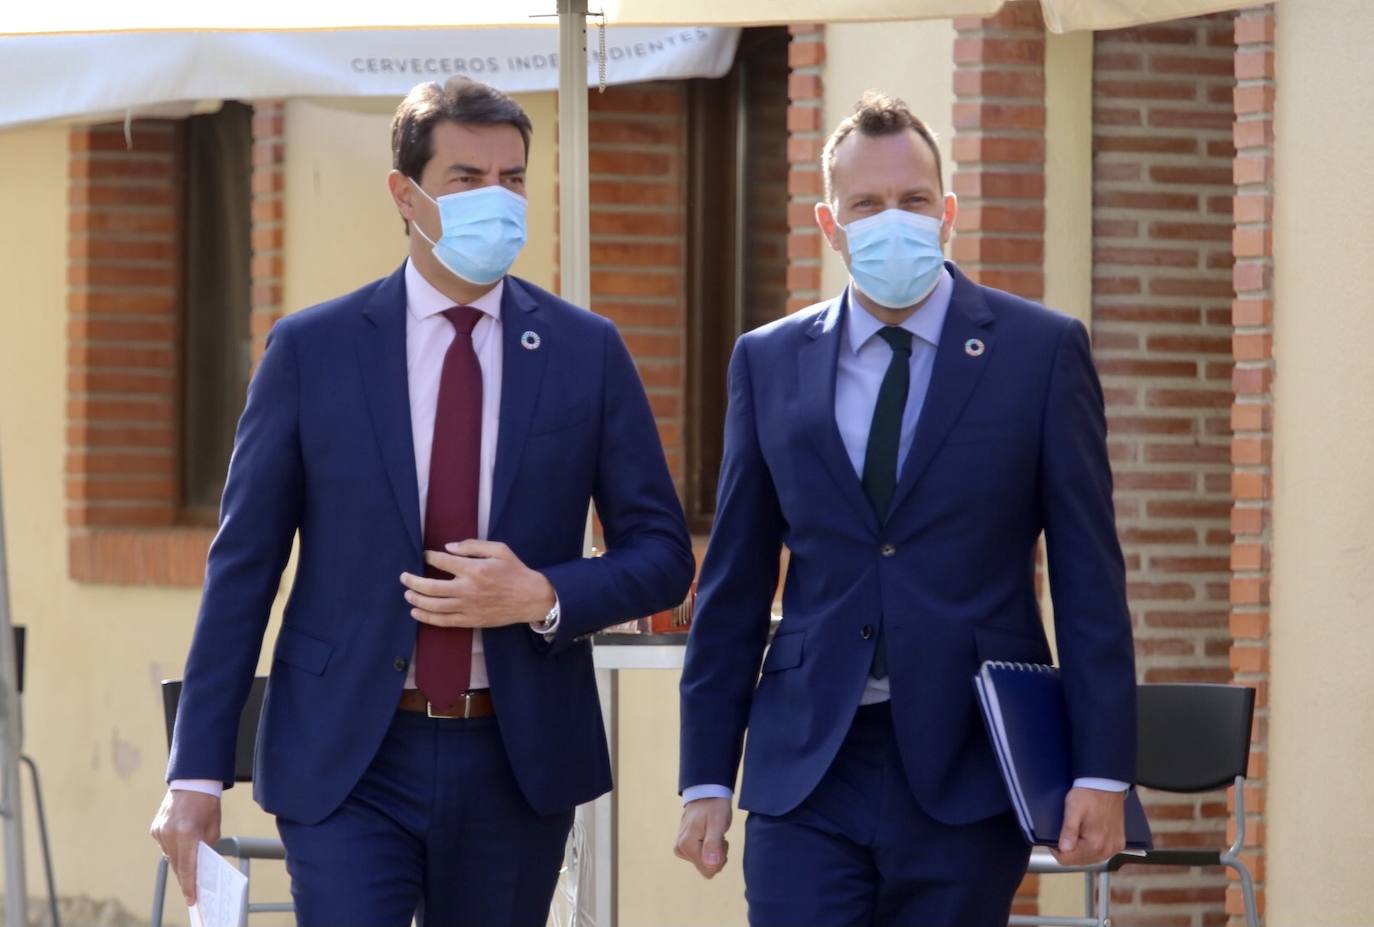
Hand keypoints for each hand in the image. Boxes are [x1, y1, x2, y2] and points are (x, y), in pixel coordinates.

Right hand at [150, 789, 221, 905]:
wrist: (192, 781)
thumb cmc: (207, 803)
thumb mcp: (213, 827)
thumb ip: (205, 847)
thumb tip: (200, 865)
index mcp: (187, 833)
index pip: (188, 867)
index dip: (190, 885)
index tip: (191, 899)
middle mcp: (170, 834)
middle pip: (177, 865)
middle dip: (184, 878)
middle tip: (191, 891)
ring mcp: (160, 831)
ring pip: (170, 857)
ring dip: (179, 863)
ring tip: (188, 872)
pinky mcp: (155, 829)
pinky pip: (165, 846)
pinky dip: (173, 849)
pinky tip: (181, 849)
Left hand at [401, 540, 555, 628]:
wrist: (531, 598)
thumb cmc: (515, 571)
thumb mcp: (499, 550)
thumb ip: (473, 546)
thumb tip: (448, 547)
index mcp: (474, 569)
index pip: (442, 562)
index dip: (429, 557)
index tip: (425, 555)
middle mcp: (468, 589)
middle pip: (431, 587)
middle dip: (413, 581)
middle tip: (404, 577)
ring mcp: (468, 607)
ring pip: (434, 606)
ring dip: (416, 600)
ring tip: (407, 595)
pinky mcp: (470, 620)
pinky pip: (444, 621)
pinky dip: (427, 618)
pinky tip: (417, 613)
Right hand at [674, 797, 732, 878]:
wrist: (706, 793)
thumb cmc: (714, 807)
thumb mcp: (718, 823)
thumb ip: (713, 845)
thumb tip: (711, 865)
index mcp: (687, 845)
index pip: (709, 870)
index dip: (720, 858)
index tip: (721, 840)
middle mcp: (680, 849)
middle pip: (706, 868)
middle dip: (717, 855)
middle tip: (718, 836)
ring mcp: (680, 848)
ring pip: (704, 863)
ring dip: (714, 851)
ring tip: (714, 833)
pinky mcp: (683, 847)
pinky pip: (701, 857)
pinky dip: (709, 848)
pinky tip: (709, 835)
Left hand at [1052, 786, 1125, 865]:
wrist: (1107, 784)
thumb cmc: (1089, 794)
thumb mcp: (1073, 809)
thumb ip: (1068, 830)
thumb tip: (1063, 849)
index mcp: (1095, 843)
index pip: (1067, 860)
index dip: (1056, 850)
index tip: (1055, 839)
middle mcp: (1107, 849)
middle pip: (1078, 861)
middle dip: (1069, 850)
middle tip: (1066, 833)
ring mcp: (1114, 847)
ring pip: (1089, 859)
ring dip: (1080, 851)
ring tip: (1077, 833)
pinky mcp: (1118, 843)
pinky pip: (1101, 853)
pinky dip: (1092, 848)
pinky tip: (1088, 836)